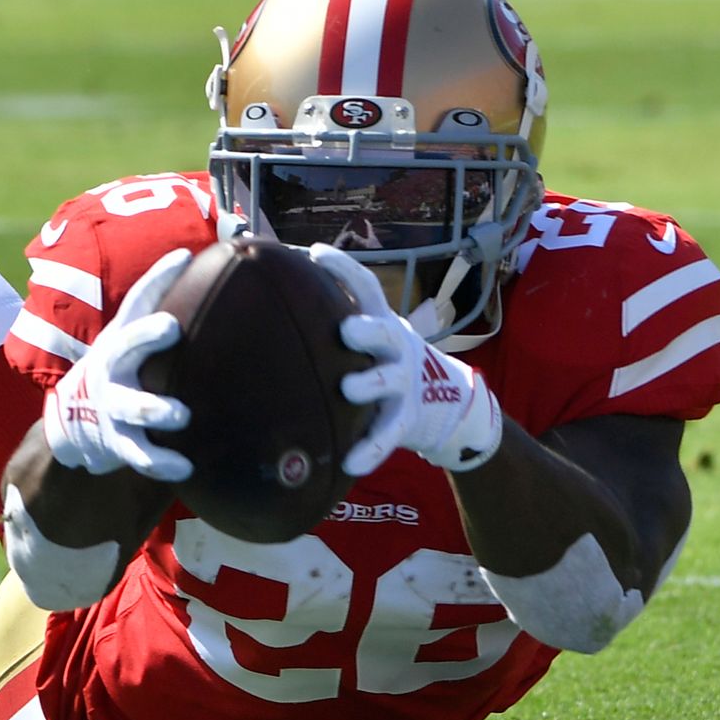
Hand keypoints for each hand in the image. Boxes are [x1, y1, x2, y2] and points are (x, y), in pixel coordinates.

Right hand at [42, 249, 194, 481]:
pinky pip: (139, 454)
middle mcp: (112, 368)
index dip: (158, 278)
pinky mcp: (117, 441)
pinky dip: (160, 462)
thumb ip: (158, 317)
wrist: (70, 426)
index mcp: (120, 339)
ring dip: (155, 409)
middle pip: (125, 345)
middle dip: (145, 335)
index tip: (183, 257)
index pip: (137, 302)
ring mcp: (112, 405)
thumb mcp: (127, 342)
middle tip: (171, 327)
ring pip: (132, 406)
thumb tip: (208, 274)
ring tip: (180, 416)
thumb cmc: (117, 374)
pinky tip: (184, 467)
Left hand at [309, 245, 502, 475]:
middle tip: (346, 330)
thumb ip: (336, 319)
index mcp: (384, 324)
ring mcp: (404, 385)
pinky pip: (387, 436)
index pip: (367, 288)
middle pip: (387, 333)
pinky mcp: (405, 420)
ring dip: (370, 384)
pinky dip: (370, 451)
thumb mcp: (371, 337)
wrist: (445, 404)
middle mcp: (397, 349)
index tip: (316, 254)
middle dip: (368, 330)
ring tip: (349, 389)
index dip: (344, 269)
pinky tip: (349, 465)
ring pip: (389, 383)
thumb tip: (274, 297)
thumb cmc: (384, 363)